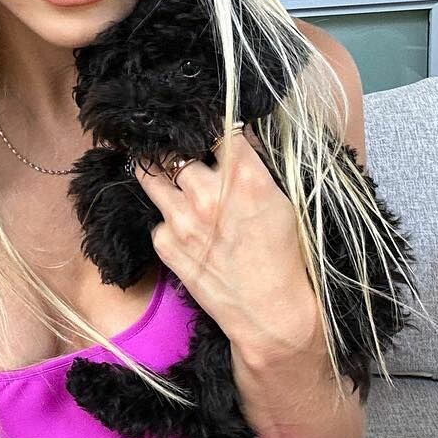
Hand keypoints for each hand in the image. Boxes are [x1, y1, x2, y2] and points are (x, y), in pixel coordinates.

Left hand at [132, 124, 319, 362]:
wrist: (269, 313)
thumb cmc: (286, 258)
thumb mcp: (283, 201)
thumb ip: (254, 167)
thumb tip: (234, 137)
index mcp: (244, 176)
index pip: (214, 127)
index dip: (209, 125)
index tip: (206, 126)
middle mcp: (206, 193)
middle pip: (174, 149)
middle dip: (178, 149)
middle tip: (182, 152)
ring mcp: (181, 219)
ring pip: (151, 176)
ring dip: (161, 174)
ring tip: (171, 177)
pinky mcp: (165, 244)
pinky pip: (158, 218)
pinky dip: (169, 219)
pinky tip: (187, 229)